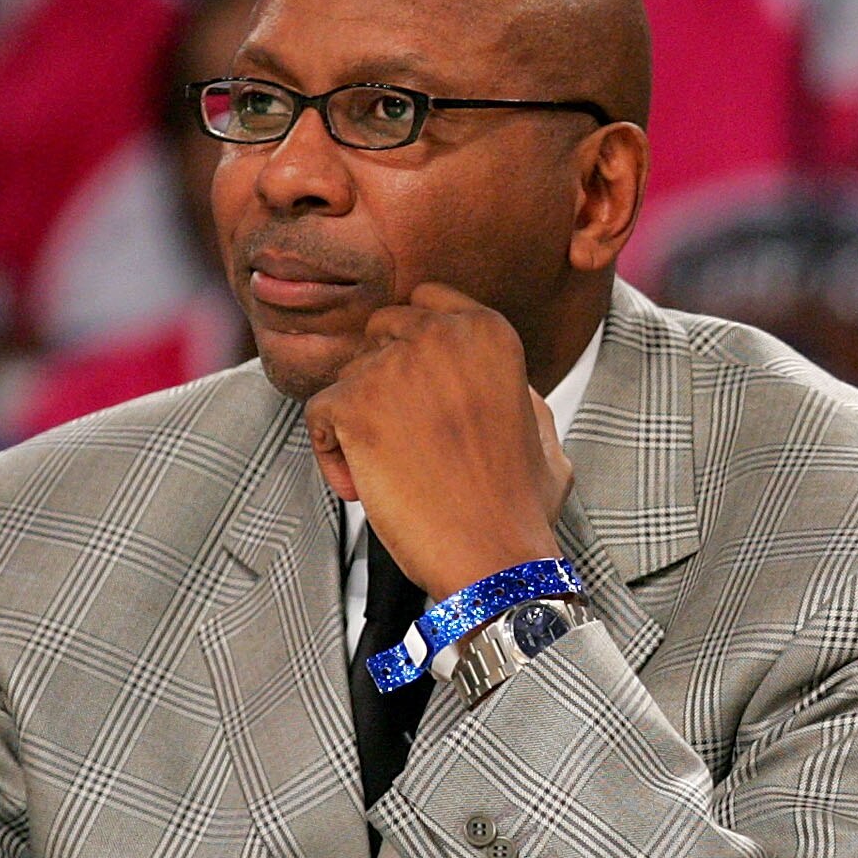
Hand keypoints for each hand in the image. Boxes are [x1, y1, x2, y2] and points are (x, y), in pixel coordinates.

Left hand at [303, 284, 574, 596]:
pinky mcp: (352, 405)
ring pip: (347, 376)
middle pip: (380, 332)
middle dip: (383, 380)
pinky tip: (366, 489)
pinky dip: (333, 456)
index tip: (423, 394)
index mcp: (489, 330)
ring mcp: (393, 367)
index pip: (426, 301)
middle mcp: (441, 334)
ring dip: (359, 421)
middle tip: (404, 438)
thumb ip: (509, 383)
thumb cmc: (518, 506)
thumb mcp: (540, 428)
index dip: (416, 346)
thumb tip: (480, 371)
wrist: (493, 557)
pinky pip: (318, 416)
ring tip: (392, 472)